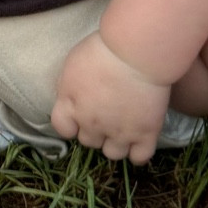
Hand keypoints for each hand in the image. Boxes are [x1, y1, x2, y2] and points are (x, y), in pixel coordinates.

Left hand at [51, 30, 172, 164]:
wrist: (136, 52)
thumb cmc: (103, 49)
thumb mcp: (72, 63)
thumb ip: (69, 86)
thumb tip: (71, 96)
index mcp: (70, 106)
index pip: (62, 128)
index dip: (71, 124)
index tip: (79, 115)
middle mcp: (91, 124)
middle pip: (89, 141)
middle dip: (96, 131)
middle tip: (107, 114)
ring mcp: (119, 132)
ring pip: (112, 154)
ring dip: (116, 143)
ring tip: (124, 128)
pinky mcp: (145, 134)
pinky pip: (139, 157)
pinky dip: (139, 152)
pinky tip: (140, 139)